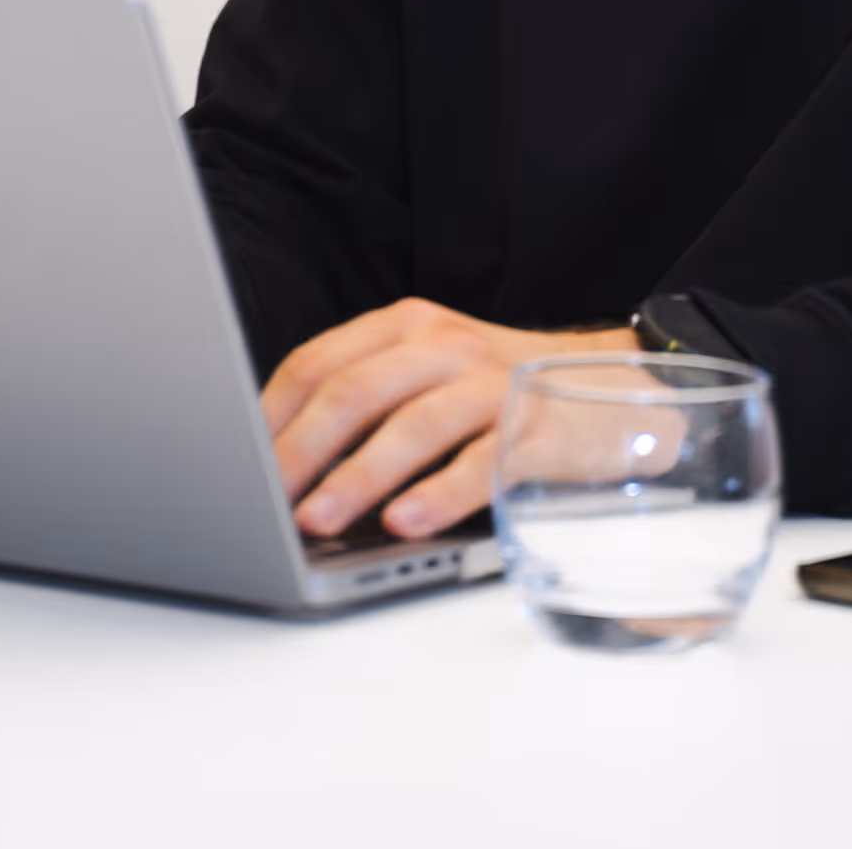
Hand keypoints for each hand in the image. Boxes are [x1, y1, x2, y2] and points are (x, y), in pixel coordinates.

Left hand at [262, 297, 637, 540]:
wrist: (614, 386)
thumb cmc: (500, 391)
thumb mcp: (429, 375)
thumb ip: (369, 400)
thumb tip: (283, 465)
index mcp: (407, 327)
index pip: (319, 361)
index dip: (271, 414)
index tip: (236, 462)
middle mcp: (444, 346)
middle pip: (356, 390)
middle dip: (302, 449)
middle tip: (263, 498)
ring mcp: (491, 384)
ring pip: (411, 425)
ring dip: (358, 476)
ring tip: (319, 521)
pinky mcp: (534, 429)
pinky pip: (479, 461)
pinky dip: (438, 494)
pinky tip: (405, 523)